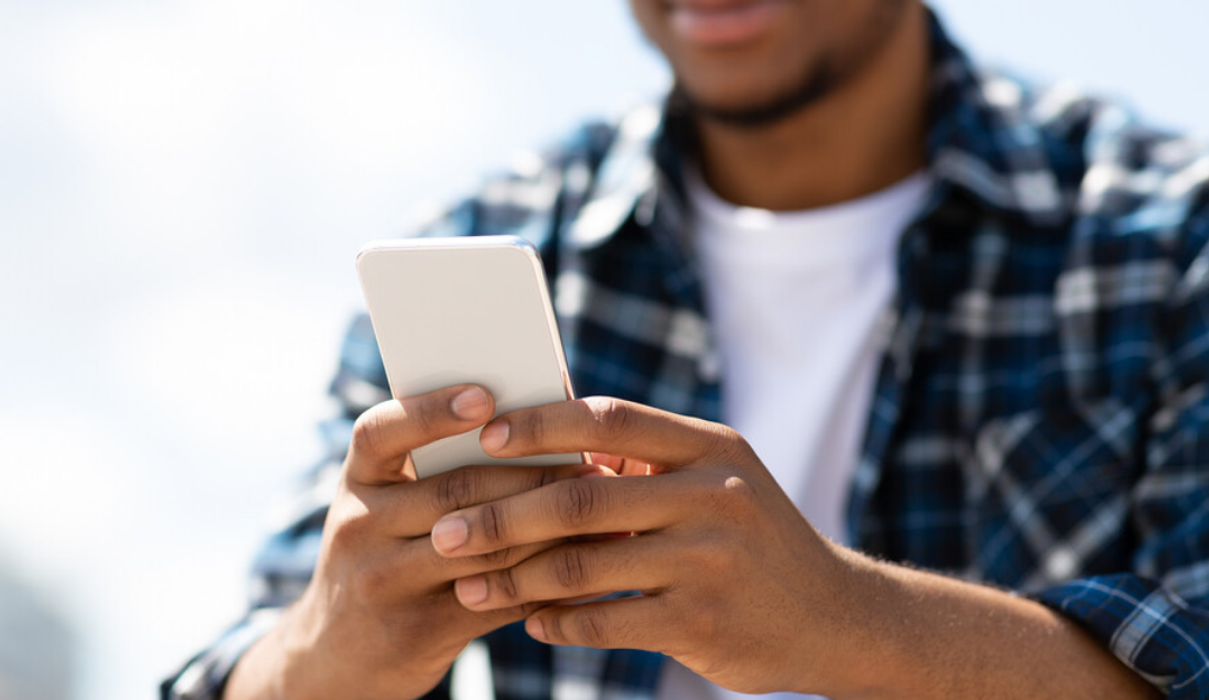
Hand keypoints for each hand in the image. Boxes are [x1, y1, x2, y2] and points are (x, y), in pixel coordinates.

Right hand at [225, 385, 611, 699]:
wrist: (336, 655)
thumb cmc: (383, 554)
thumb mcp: (385, 506)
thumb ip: (434, 468)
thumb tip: (533, 422)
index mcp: (356, 480)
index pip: (382, 432)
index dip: (431, 411)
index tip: (485, 395)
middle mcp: (360, 526)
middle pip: (455, 489)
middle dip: (532, 473)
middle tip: (591, 462)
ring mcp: (385, 581)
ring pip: (484, 544)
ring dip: (551, 525)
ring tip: (602, 508)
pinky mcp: (419, 630)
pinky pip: (497, 596)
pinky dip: (548, 577)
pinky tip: (588, 563)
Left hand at [428, 396, 865, 695]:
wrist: (835, 615)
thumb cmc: (754, 538)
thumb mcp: (718, 479)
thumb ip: (645, 461)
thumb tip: (546, 441)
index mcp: (709, 447)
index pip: (609, 418)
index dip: (539, 425)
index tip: (482, 436)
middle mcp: (713, 494)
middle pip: (581, 496)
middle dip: (501, 515)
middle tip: (443, 529)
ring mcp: (710, 560)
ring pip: (584, 564)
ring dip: (515, 576)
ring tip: (468, 583)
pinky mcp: (702, 622)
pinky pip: (606, 621)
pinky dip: (558, 623)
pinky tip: (529, 619)